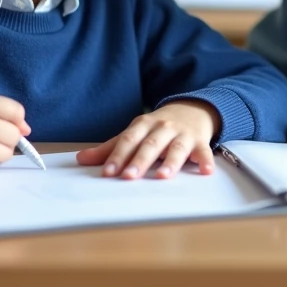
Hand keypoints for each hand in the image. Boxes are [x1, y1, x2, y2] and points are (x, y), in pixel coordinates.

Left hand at [76, 100, 220, 178]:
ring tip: (163, 176)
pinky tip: (205, 171)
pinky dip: (206, 161)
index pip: (128, 140)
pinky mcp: (200, 141)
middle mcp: (163, 128)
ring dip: (171, 162)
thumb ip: (110, 148)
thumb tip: (81, 159)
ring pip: (176, 148)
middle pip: (150, 145)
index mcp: (143, 125)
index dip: (117, 156)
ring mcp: (182, 134)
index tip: (108, 172)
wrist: (193, 109)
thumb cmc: (159, 126)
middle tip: (129, 177)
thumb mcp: (135, 132)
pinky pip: (203, 151)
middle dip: (140, 161)